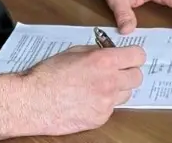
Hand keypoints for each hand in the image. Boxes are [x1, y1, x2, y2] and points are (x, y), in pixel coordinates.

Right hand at [19, 44, 145, 135]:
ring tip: (98, 87)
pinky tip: (87, 100)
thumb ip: (96, 51)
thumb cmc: (48, 75)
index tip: (128, 57)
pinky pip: (111, 109)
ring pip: (126, 94)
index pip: (138, 56)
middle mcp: (110, 82)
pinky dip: (103, 104)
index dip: (133, 56)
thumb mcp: (73, 52)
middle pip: (137, 77)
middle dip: (128, 73)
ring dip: (117, 89)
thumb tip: (108, 51)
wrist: (33, 101)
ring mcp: (106, 103)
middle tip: (116, 72)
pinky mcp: (100, 118)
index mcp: (104, 61)